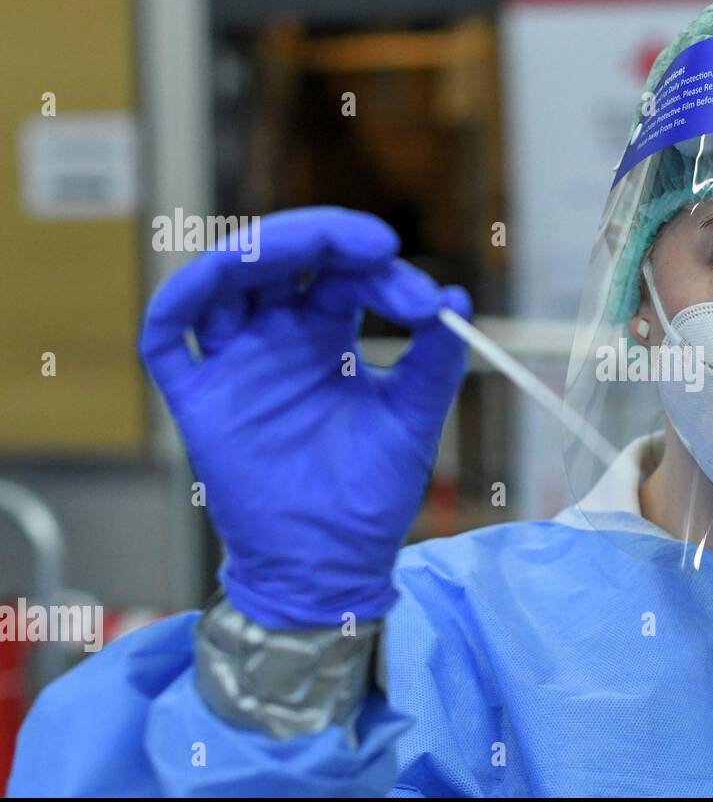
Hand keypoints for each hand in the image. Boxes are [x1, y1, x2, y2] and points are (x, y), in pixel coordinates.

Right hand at [139, 207, 469, 627]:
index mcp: (324, 337)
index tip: (423, 300)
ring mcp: (234, 365)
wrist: (331, 564)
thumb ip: (434, 361)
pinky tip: (215, 280)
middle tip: (374, 245)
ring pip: (223, 282)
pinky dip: (180, 300)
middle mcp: (274, 339)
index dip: (377, 270)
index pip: (339, 273)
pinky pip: (168, 338)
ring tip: (306, 244)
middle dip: (321, 237)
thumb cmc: (370, 495)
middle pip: (279, 259)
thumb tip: (456, 297)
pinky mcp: (199, 399)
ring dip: (256, 251)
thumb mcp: (412, 419)